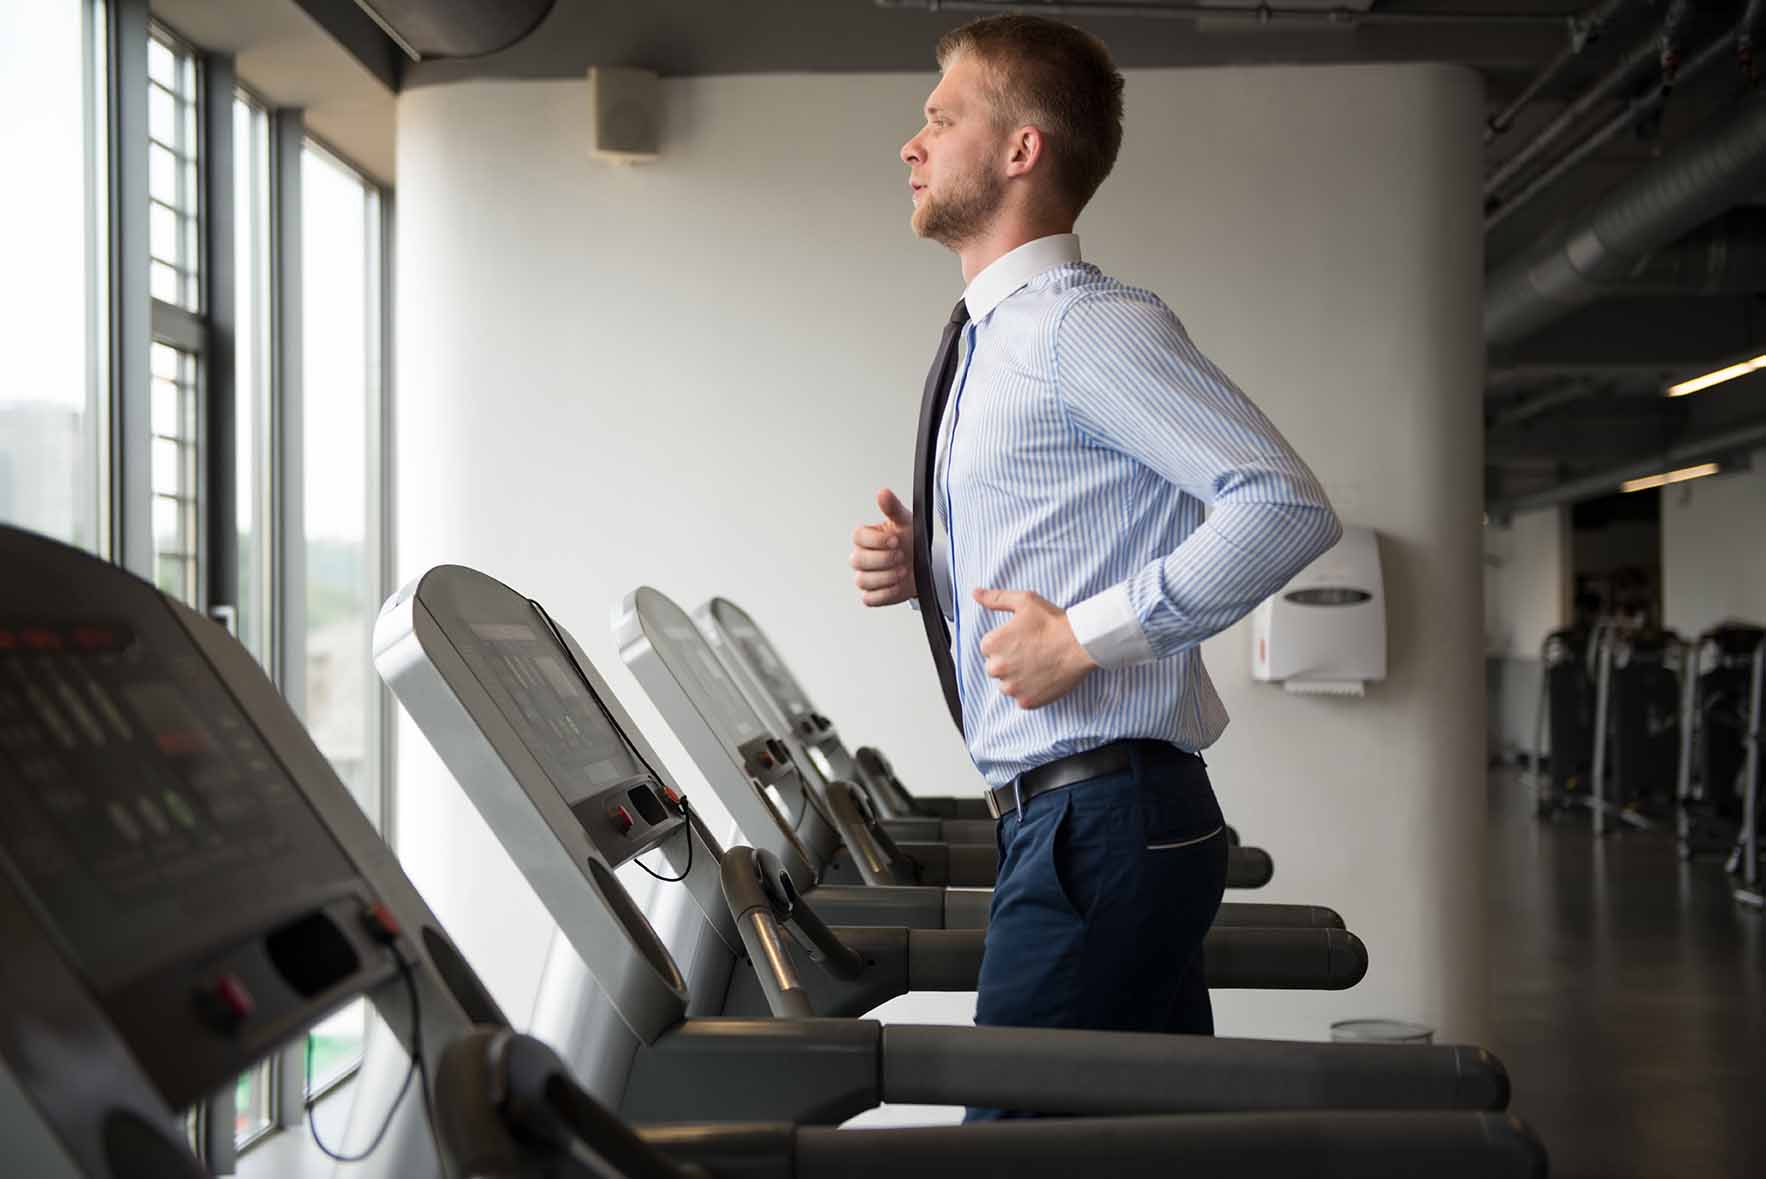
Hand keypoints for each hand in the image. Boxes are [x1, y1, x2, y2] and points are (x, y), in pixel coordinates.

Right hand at [851, 488, 916, 606]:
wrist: (924, 564)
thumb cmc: (911, 540)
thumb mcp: (905, 521)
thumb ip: (892, 508)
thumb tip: (882, 492)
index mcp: (867, 537)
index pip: (858, 537)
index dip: (876, 540)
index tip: (895, 539)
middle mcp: (862, 557)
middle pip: (858, 560)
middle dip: (882, 559)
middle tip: (901, 555)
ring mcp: (865, 577)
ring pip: (863, 580)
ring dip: (886, 576)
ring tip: (903, 570)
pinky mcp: (872, 595)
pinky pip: (870, 598)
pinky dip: (885, 593)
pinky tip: (898, 584)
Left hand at [974, 588, 1098, 708]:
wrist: (1080, 643)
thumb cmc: (1053, 622)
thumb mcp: (1024, 602)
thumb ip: (996, 599)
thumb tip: (975, 593)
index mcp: (991, 644)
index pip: (989, 648)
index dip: (1006, 643)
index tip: (1022, 640)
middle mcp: (996, 668)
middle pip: (995, 668)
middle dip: (1009, 661)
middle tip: (1031, 652)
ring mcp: (1011, 687)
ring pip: (1007, 685)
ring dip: (1017, 679)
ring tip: (1038, 665)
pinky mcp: (1026, 701)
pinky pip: (1022, 699)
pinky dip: (1030, 692)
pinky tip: (1043, 678)